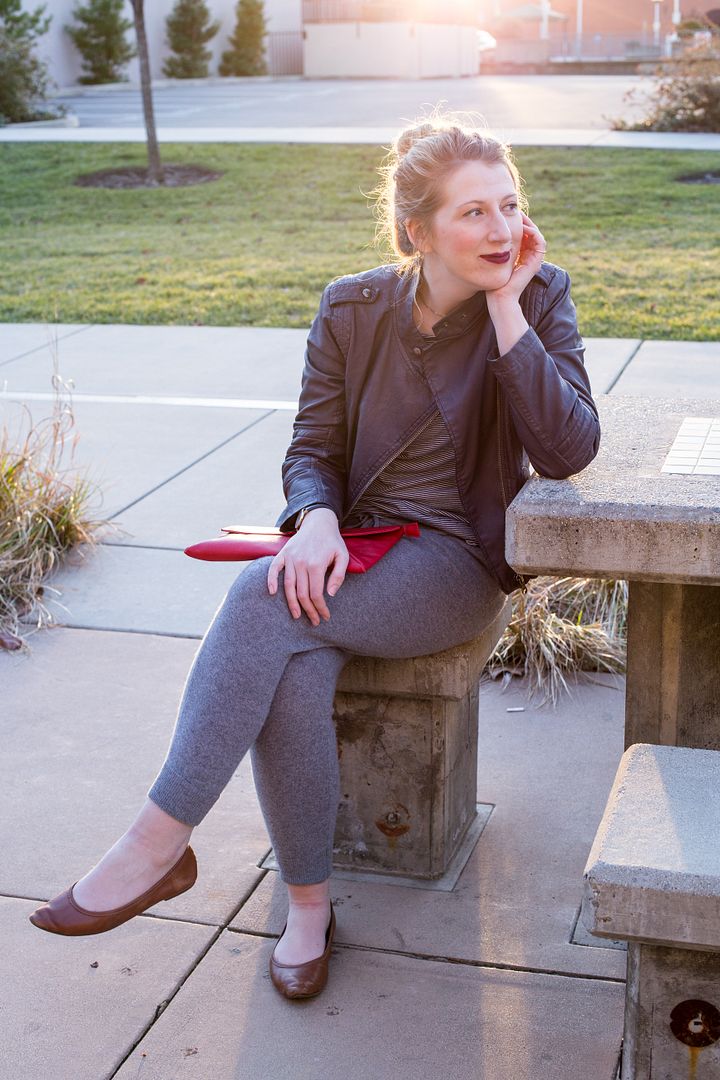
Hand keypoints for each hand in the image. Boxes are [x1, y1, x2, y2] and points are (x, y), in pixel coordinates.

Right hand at [266, 508, 348, 626]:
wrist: (319, 522)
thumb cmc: (332, 541)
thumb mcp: (343, 556)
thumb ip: (339, 576)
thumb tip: (330, 594)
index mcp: (316, 564)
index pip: (316, 594)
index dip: (320, 608)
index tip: (325, 616)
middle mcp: (301, 563)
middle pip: (302, 594)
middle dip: (309, 610)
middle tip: (314, 621)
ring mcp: (290, 558)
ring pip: (288, 586)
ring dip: (292, 603)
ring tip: (297, 616)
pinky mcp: (283, 554)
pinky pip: (274, 569)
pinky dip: (271, 581)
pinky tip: (272, 593)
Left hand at [486, 213, 546, 307]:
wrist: (499, 297)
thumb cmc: (492, 281)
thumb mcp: (492, 259)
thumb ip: (493, 249)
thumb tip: (488, 234)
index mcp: (520, 257)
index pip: (523, 235)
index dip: (518, 224)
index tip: (508, 215)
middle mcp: (528, 258)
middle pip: (531, 233)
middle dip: (524, 221)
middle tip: (515, 211)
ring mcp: (533, 260)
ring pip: (536, 235)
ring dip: (529, 224)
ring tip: (519, 216)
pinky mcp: (536, 262)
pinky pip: (540, 241)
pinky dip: (533, 232)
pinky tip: (522, 227)